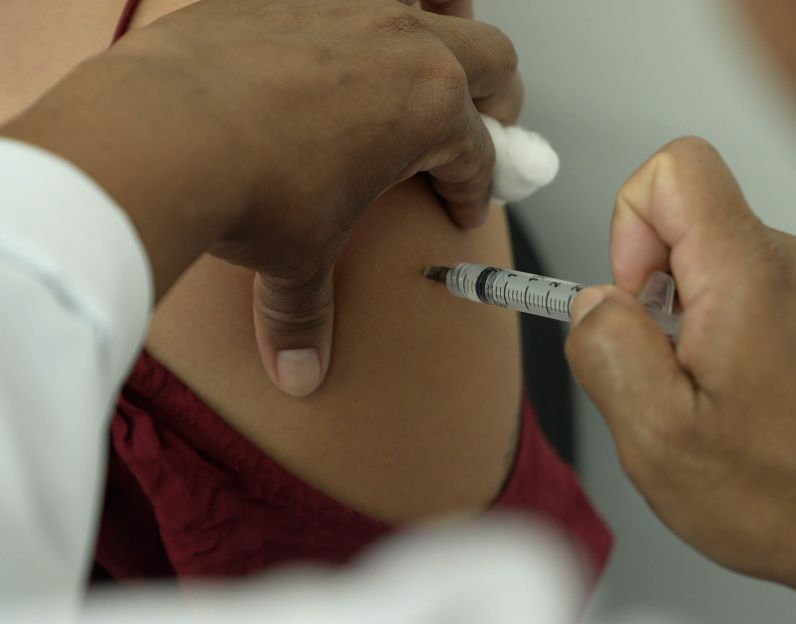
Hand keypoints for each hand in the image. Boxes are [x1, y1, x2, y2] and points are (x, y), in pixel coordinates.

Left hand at [2, 0, 520, 395]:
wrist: (160, 132)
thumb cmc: (246, 185)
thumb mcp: (295, 258)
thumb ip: (306, 313)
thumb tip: (300, 372)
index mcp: (431, 110)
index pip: (476, 155)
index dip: (474, 188)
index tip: (460, 205)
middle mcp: (405, 46)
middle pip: (491, 60)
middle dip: (496, 98)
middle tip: (479, 126)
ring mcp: (351, 5)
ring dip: (448, 26)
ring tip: (430, 52)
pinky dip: (366, 11)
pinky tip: (340, 37)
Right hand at [564, 138, 795, 621]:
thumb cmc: (788, 496)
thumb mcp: (658, 438)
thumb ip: (607, 350)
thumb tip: (593, 304)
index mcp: (748, 275)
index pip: (676, 166)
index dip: (630, 223)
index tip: (636, 302)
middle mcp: (790, 263)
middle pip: (688, 216)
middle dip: (651, 288)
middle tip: (668, 369)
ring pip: (711, 260)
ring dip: (684, 319)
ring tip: (705, 395)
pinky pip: (745, 291)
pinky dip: (719, 334)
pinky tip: (736, 400)